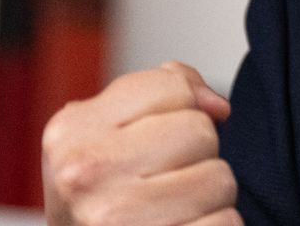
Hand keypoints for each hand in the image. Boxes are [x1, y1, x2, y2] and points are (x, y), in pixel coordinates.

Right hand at [42, 60, 239, 225]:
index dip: (182, 110)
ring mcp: (113, 218)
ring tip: (173, 210)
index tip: (155, 140)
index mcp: (73, 131)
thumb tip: (217, 107)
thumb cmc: (102, 196)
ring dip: (210, 197)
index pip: (173, 86)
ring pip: (219, 180)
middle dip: (198, 155)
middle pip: (201, 132)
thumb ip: (166, 90)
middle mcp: (85, 173)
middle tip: (164, 182)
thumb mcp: (109, 132)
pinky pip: (226, 223)